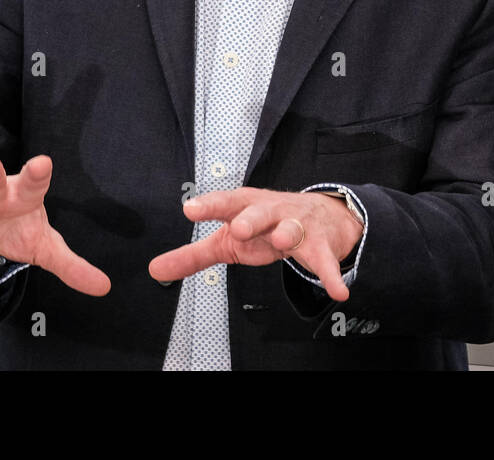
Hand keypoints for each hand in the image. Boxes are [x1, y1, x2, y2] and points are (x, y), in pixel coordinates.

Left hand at [149, 189, 362, 301]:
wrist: (322, 215)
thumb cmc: (267, 226)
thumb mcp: (229, 240)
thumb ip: (193, 255)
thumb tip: (155, 269)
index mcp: (246, 207)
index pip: (226, 203)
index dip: (209, 205)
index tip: (190, 209)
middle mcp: (272, 212)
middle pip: (260, 212)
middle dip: (250, 219)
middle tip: (237, 228)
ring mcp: (298, 226)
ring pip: (293, 229)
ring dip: (288, 234)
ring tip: (282, 242)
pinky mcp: (321, 245)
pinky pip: (325, 260)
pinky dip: (331, 274)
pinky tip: (338, 290)